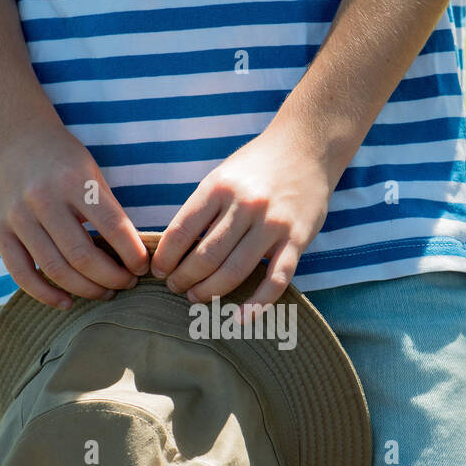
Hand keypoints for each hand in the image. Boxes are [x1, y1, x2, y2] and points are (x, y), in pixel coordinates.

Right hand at [0, 124, 148, 308]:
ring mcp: (18, 216)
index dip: (133, 254)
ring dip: (86, 290)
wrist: (13, 137)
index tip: (143, 268)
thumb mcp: (92, 172)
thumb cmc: (63, 160)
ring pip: (55, 269)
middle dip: (112, 278)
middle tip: (127, 284)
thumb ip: (109, 210)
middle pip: (83, 256)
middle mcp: (43, 198)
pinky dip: (46, 294)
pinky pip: (22, 274)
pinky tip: (67, 302)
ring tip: (105, 293)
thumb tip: (133, 258)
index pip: (113, 226)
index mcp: (74, 180)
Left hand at [151, 123, 335, 312]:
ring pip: (234, 271)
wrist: (308, 146)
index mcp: (219, 187)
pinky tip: (240, 318)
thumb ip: (202, 209)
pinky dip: (257, 304)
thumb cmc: (257, 165)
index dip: (164, 258)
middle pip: (205, 256)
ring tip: (196, 298)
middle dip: (183, 278)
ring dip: (209, 292)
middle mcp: (245, 205)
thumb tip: (173, 249)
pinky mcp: (298, 239)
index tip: (158, 271)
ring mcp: (273, 224)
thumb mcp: (222, 176)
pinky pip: (276, 280)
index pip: (180, 232)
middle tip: (175, 287)